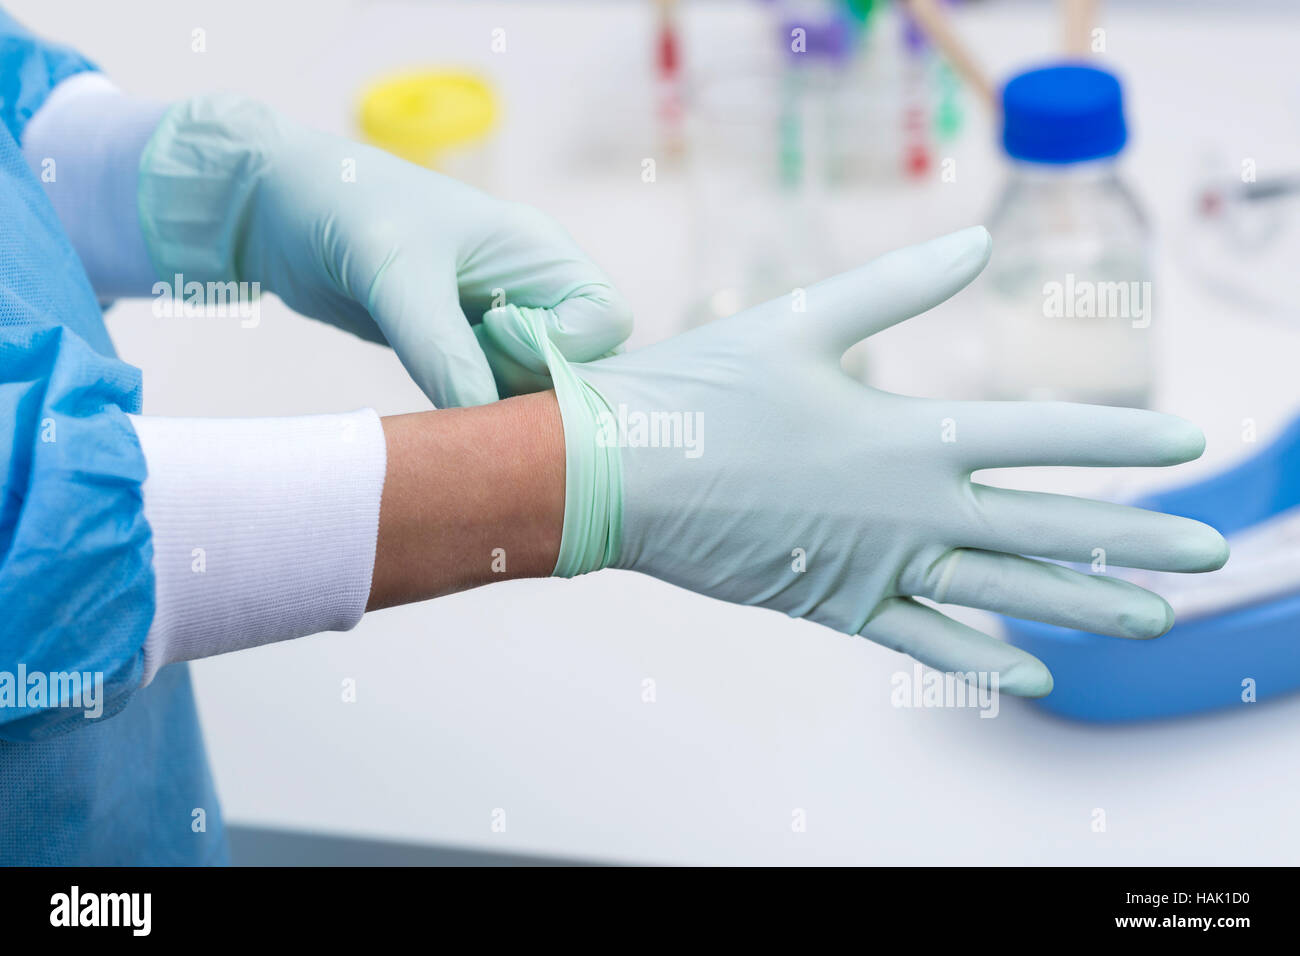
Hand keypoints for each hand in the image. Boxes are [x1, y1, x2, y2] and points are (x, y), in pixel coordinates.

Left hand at [138, 94, 631, 407]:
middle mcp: (533, 287)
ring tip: (437, 378)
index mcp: (540, 250)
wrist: (280, 211)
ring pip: (538, 389)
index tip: (492, 330)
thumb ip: (442, 348)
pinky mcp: (466, 350)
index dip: (563, 344)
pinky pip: (495, 397)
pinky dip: (471, 410)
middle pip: (581, 364)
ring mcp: (502, 321)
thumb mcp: (395, 276)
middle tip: (464, 370)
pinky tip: (432, 396)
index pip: (606, 321)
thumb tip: (481, 421)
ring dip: (496, 403)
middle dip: (531, 382)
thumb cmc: (346, 210)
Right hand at [517, 227, 1228, 695]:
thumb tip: (976, 243)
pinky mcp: (837, 602)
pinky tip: (1035, 677)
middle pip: (1047, 527)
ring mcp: (878, 563)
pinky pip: (924, 639)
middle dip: (1134, 538)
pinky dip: (980, 659)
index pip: (1042, 435)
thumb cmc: (701, 390)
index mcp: (907, 432)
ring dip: (1085, 607)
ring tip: (1152, 620)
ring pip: (1003, 591)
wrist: (618, 474)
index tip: (1186, 444)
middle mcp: (909, 506)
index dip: (1119, 439)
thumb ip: (897, 288)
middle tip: (1209, 551)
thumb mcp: (800, 321)